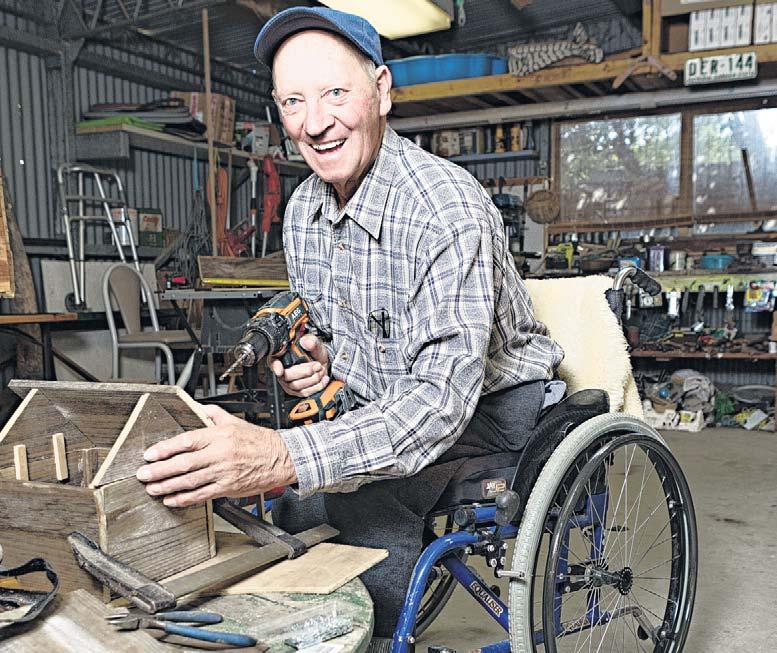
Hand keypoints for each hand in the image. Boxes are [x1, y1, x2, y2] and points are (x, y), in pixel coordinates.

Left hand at [135, 404, 296, 507]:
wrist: (281, 458)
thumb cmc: (259, 441)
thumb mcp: (236, 422)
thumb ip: (214, 414)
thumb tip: (199, 408)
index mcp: (220, 435)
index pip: (187, 441)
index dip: (166, 448)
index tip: (150, 454)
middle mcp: (220, 454)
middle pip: (184, 463)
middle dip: (160, 470)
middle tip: (144, 475)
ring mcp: (224, 472)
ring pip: (190, 481)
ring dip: (168, 486)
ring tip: (153, 488)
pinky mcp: (228, 488)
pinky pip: (202, 495)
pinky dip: (185, 499)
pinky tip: (172, 500)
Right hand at [270, 334, 329, 397]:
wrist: (322, 364)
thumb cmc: (314, 353)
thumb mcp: (315, 344)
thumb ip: (311, 341)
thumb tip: (307, 342)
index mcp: (282, 357)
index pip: (273, 362)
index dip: (275, 366)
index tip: (280, 370)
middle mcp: (282, 371)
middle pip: (287, 376)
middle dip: (304, 372)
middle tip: (316, 365)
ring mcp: (289, 383)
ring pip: (297, 385)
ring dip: (312, 378)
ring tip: (320, 369)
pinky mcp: (297, 391)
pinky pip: (305, 392)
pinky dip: (317, 386)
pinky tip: (323, 378)